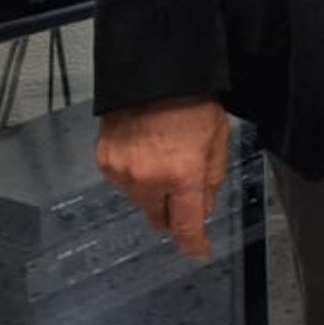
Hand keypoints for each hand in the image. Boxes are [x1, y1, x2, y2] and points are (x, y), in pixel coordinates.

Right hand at [97, 97, 230, 257]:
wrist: (153, 72)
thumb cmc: (192, 101)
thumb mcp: (217, 139)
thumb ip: (212, 181)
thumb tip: (202, 211)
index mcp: (183, 175)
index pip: (186, 227)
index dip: (193, 245)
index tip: (198, 252)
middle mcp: (149, 180)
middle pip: (159, 220)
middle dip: (173, 214)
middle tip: (182, 192)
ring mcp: (123, 173)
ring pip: (140, 201)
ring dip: (153, 192)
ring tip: (162, 157)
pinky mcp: (105, 162)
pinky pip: (122, 182)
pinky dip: (135, 176)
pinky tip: (144, 151)